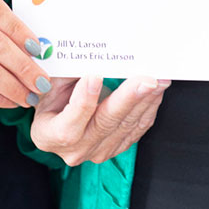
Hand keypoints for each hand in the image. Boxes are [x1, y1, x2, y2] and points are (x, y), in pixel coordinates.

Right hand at [30, 76, 168, 165]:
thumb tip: (91, 57)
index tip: (95, 76)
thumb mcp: (49, 83)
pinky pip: (135, 130)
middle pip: (104, 124)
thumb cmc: (50, 96)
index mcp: (49, 135)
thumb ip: (67, 73)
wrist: (54, 118)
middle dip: (128, 99)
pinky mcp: (114, 148)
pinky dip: (147, 109)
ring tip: (159, 80)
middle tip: (146, 80)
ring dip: (145, 101)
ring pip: (125, 126)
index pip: (69, 125)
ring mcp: (96, 152)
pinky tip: (155, 93)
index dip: (83, 101)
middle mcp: (74, 150)